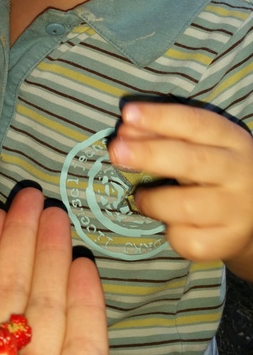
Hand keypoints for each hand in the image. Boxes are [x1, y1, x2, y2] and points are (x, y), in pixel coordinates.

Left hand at [109, 102, 252, 270]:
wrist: (252, 214)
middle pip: (191, 161)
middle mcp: (238, 172)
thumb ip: (163, 135)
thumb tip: (125, 131)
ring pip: (185, 206)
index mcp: (231, 140)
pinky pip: (188, 239)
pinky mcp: (227, 241)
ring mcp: (236, 210)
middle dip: (149, 154)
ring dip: (152, 200)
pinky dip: (170, 231)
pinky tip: (169, 223)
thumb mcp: (198, 145)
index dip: (160, 117)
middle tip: (116, 151)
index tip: (128, 113)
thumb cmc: (214, 170)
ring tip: (140, 196)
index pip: (196, 123)